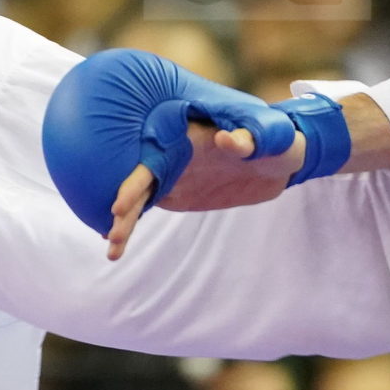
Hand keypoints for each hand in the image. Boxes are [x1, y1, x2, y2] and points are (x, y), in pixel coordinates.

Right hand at [105, 119, 304, 261]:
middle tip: (112, 236)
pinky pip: (149, 207)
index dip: (134, 183)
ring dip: (125, 223)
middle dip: (125, 210)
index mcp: (185, 138)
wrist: (278, 159)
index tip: (120, 206)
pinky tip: (117, 245)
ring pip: (140, 199)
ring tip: (112, 251)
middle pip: (139, 183)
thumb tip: (227, 139)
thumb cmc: (272, 141)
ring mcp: (172, 175)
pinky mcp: (177, 192)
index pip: (152, 160)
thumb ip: (244, 140)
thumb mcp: (264, 139)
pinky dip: (132, 224)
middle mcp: (171, 156)